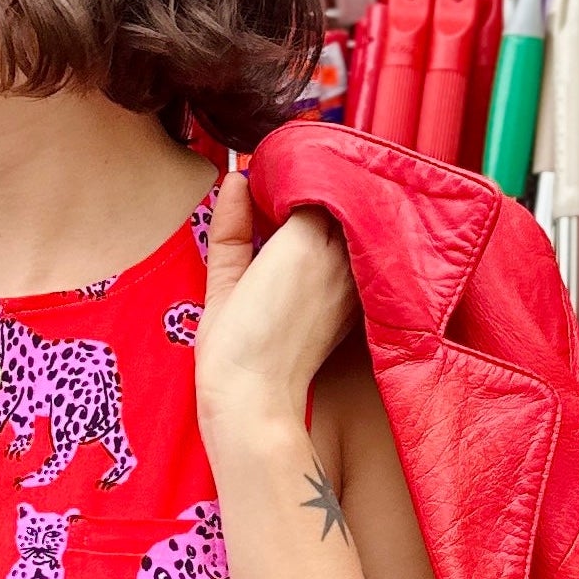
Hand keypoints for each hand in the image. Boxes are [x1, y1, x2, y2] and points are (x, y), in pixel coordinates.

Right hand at [193, 170, 357, 446]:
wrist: (258, 401)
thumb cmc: (233, 345)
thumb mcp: (222, 279)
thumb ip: (231, 226)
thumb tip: (235, 180)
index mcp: (304, 239)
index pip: (312, 183)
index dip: (293, 176)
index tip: (272, 176)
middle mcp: (338, 255)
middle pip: (338, 202)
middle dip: (318, 193)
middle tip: (288, 194)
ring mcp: (351, 282)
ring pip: (352, 230)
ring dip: (335, 219)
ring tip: (303, 222)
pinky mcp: (354, 307)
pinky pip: (355, 262)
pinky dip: (343, 250)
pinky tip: (319, 257)